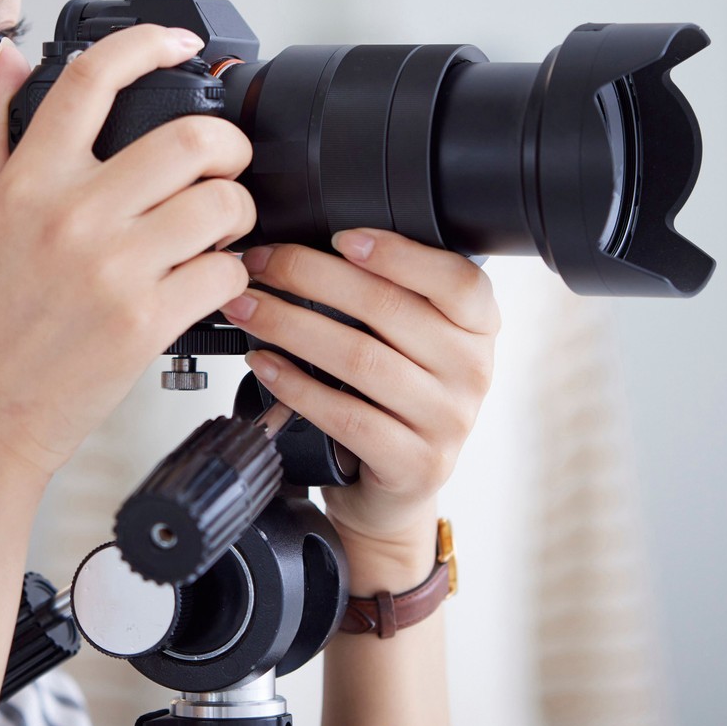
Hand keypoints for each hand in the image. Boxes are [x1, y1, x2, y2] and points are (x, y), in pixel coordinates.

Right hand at [0, 27, 255, 477]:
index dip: (149, 44)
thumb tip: (16, 62)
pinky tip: (209, 280)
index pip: (94, 79)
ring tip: (221, 228)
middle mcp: (69, 215)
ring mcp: (110, 268)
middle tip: (226, 163)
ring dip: (238, 212)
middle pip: (189, 138)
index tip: (180, 45)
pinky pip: (224, 272)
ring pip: (221, 204)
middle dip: (228, 145)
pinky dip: (231, 274)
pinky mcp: (145, 321)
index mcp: (28, 181)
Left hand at [221, 230, 498, 549]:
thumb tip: (306, 248)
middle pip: (389, 310)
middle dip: (311, 277)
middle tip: (260, 265)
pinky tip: (264, 364)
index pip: (457, 280)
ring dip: (290, 326)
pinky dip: (296, 386)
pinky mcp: (414, 464)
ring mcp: (447, 422)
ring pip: (360, 359)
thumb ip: (385, 295)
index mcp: (479, 328)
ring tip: (247, 308)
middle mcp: (472, 372)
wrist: (396, 487)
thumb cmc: (394, 396)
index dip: (398, 254)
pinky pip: (346, 416)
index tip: (340, 238)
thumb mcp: (410, 341)